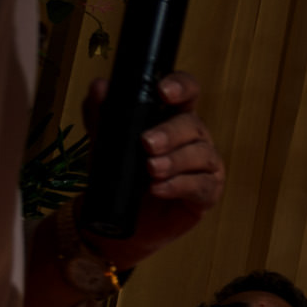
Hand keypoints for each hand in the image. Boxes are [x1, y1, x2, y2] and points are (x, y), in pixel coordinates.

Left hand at [79, 72, 222, 265]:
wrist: (118, 220)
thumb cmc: (120, 175)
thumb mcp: (105, 142)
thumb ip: (102, 114)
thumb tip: (100, 87)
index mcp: (173, 116)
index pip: (188, 91)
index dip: (181, 86)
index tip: (163, 91)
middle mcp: (193, 138)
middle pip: (193, 125)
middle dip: (170, 133)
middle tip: (146, 143)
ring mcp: (204, 165)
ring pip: (201, 155)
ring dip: (175, 161)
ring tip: (150, 170)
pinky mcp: (207, 193)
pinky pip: (201, 186)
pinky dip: (179, 186)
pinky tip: (158, 189)